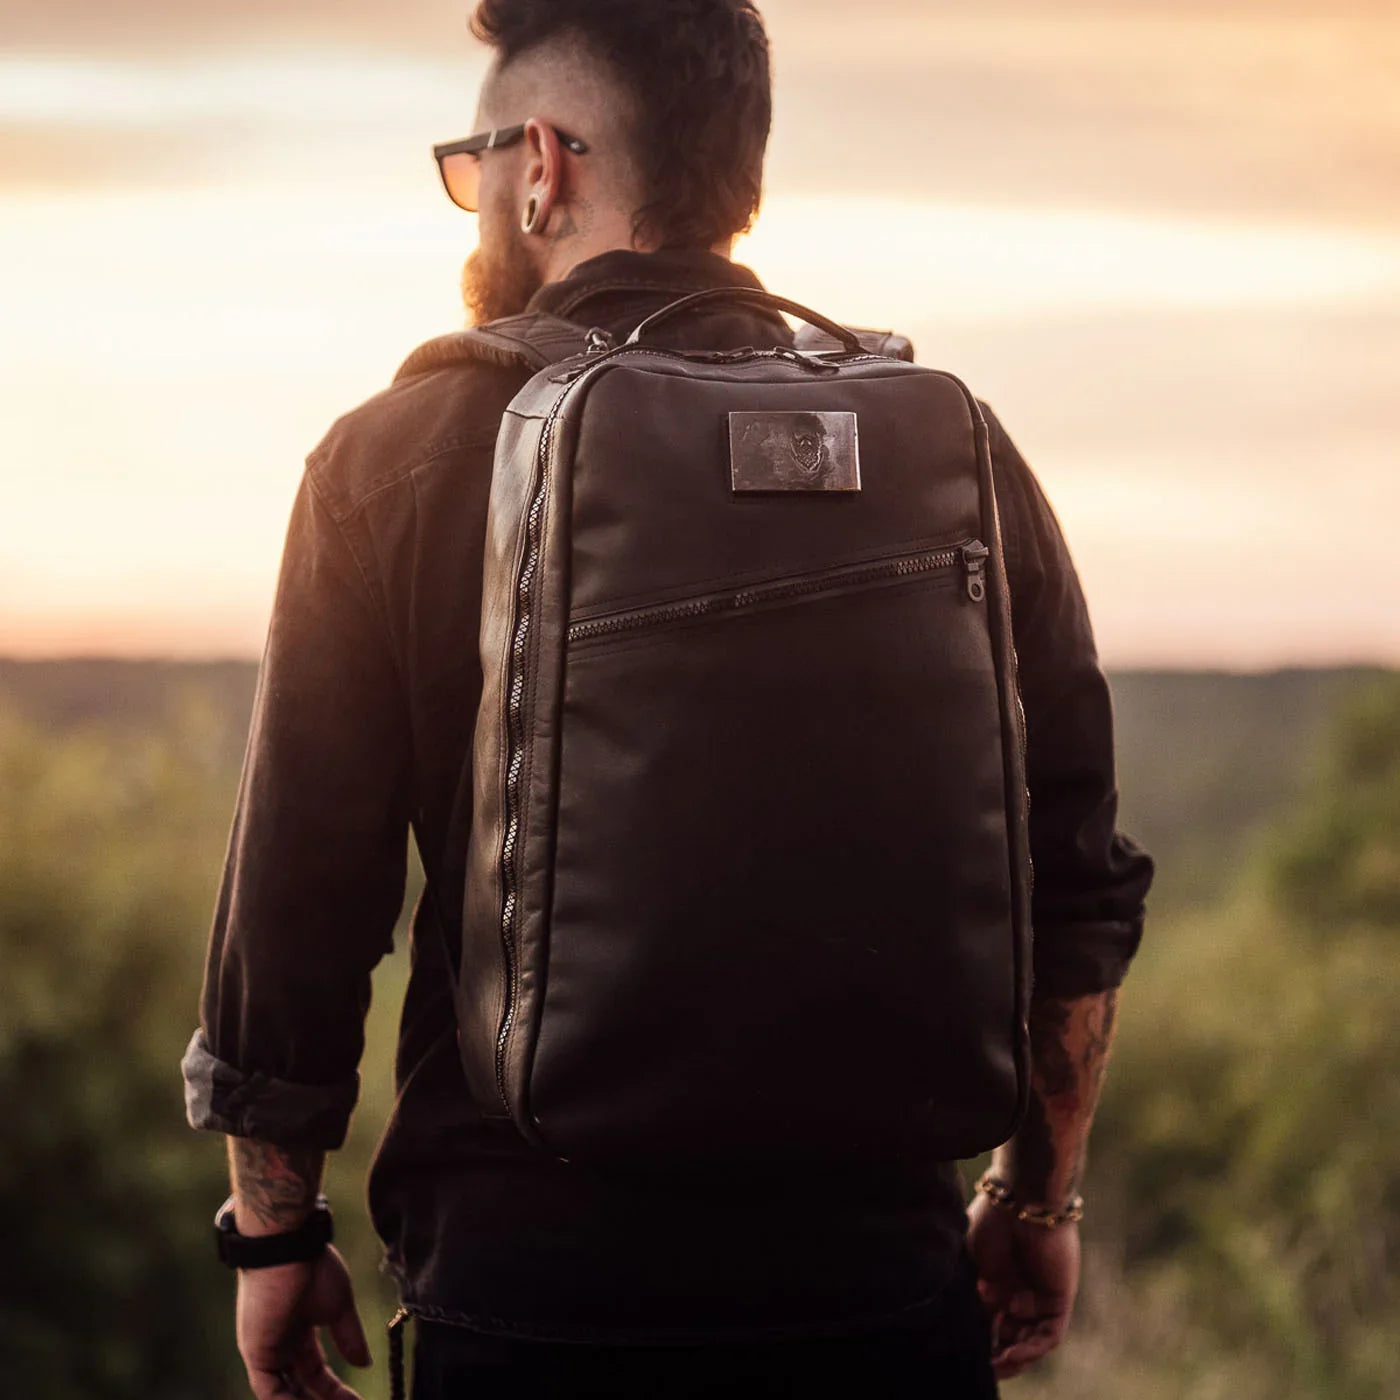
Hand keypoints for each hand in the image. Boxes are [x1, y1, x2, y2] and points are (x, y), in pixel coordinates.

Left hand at [235, 1246, 370, 1398]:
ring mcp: (267, 1350)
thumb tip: (364, 1364)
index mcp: (299, 1333)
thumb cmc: (314, 1268)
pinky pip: (270, 1391)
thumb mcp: (339, 1307)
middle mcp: (281, 1345)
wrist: (289, 1249)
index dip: (335, 1391)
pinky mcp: (257, 1353)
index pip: (316, 1373)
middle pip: (301, 1386)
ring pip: (285, 1391)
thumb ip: (349, 1337)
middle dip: (323, 1399)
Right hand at [966, 1192, 1080, 1379]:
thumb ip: (970, 1293)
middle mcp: (1020, 1291)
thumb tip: (956, 1324)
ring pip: (1031, 1339)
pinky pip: (1050, 1333)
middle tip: (982, 1367)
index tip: (963, 1353)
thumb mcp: (971, 1263)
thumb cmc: (990, 1221)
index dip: (980, 1340)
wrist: (1019, 1200)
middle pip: (1011, 1334)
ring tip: (996, 1366)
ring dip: (1016, 1357)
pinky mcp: (1059, 1298)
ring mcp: (1040, 1296)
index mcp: (997, 1281)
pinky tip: (1013, 1354)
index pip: (991, 1321)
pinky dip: (1033, 1347)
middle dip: (997, 1354)